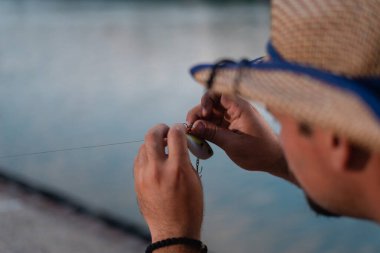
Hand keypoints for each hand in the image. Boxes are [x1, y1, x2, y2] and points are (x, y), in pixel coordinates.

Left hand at [134, 124, 203, 242]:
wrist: (173, 230)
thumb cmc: (190, 206)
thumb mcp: (194, 180)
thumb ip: (185, 159)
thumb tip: (179, 144)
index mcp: (177, 169)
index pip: (175, 135)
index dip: (179, 127)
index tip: (180, 129)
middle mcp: (158, 170)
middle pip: (151, 135)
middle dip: (160, 128)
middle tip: (166, 130)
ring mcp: (144, 176)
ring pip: (143, 147)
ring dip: (153, 143)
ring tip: (162, 147)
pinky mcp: (137, 182)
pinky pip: (139, 160)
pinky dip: (147, 155)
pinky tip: (154, 159)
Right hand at [187, 92, 284, 175]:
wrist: (274, 161)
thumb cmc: (259, 152)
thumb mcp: (233, 144)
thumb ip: (212, 134)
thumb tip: (193, 127)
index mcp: (240, 107)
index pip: (219, 93)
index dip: (207, 100)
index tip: (203, 114)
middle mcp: (235, 109)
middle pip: (211, 103)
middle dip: (199, 113)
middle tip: (191, 127)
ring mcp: (232, 118)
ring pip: (210, 114)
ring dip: (200, 122)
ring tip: (193, 134)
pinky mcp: (230, 127)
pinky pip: (214, 123)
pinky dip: (206, 129)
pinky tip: (200, 138)